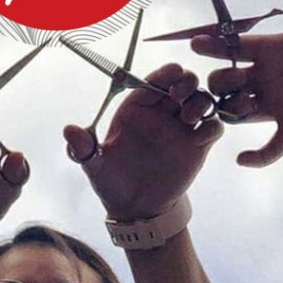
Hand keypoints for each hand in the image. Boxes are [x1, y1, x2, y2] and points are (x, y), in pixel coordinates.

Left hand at [64, 64, 221, 220]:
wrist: (136, 209)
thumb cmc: (112, 181)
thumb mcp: (95, 166)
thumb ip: (84, 148)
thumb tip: (69, 130)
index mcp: (136, 107)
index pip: (153, 80)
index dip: (165, 73)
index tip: (172, 74)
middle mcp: (161, 113)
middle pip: (182, 82)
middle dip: (186, 81)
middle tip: (180, 95)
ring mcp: (181, 128)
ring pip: (201, 99)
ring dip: (201, 101)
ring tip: (189, 117)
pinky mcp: (197, 146)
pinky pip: (213, 127)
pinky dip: (214, 125)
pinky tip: (202, 135)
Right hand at [194, 0, 282, 167]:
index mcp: (271, 51)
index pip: (233, 47)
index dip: (214, 45)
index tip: (197, 43)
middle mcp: (267, 78)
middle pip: (226, 82)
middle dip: (220, 81)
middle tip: (229, 80)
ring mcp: (278, 105)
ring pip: (238, 112)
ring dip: (231, 110)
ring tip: (243, 105)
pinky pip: (271, 148)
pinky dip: (257, 157)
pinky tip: (244, 159)